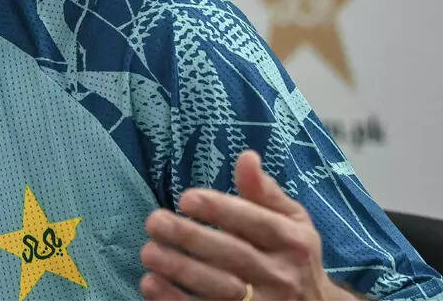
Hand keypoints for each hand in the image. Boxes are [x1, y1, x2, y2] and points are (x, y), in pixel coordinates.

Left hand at [139, 150, 358, 300]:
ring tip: (148, 251)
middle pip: (235, 256)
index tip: (186, 198)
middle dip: (191, 238)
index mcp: (294, 242)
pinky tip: (151, 284)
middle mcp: (282, 275)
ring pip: (220, 290)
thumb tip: (246, 156)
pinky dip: (177, 300)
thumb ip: (265, 192)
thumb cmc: (292, 255)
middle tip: (154, 222)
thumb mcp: (292, 221)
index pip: (258, 223)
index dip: (221, 210)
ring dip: (180, 272)